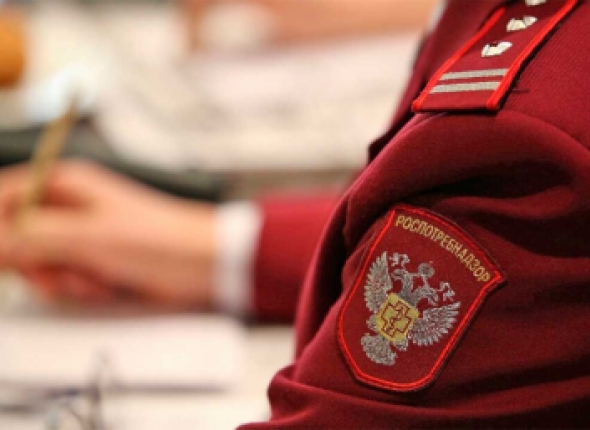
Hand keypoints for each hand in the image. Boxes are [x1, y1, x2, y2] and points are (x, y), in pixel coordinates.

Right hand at [0, 160, 216, 309]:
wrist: (202, 264)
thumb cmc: (157, 239)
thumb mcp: (89, 237)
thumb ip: (32, 237)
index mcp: (66, 185)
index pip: (6, 196)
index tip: (3, 257)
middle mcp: (70, 208)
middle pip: (18, 236)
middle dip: (35, 262)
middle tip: (57, 272)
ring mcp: (82, 236)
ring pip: (40, 263)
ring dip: (62, 279)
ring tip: (93, 278)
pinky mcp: (94, 260)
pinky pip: (65, 278)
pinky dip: (80, 288)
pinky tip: (104, 285)